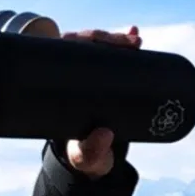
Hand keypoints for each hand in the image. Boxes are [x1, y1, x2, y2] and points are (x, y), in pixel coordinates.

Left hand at [17, 16, 140, 179]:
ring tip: (136, 40)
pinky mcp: (105, 80)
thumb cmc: (82, 154)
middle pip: (83, 45)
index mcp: (57, 86)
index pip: (62, 51)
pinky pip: (114, 58)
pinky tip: (137, 36)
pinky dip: (126, 47)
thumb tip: (104, 134)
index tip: (99, 41)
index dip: (81, 40)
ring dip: (118, 40)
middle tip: (130, 44)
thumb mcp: (85, 156)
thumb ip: (91, 151)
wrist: (92, 159)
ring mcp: (88, 77)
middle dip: (106, 38)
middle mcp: (70, 77)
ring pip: (100, 48)